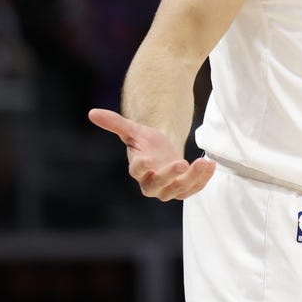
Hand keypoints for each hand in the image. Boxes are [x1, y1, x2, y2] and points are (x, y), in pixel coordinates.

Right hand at [88, 108, 215, 200]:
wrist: (163, 150)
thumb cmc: (146, 142)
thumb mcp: (133, 129)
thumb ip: (114, 123)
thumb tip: (91, 112)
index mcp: (138, 168)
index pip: (136, 171)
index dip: (141, 166)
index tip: (148, 159)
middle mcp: (151, 183)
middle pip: (158, 185)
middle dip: (170, 176)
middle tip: (181, 163)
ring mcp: (168, 188)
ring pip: (178, 189)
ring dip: (192, 178)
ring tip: (202, 162)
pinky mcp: (184, 189)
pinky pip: (193, 188)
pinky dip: (203, 179)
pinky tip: (210, 164)